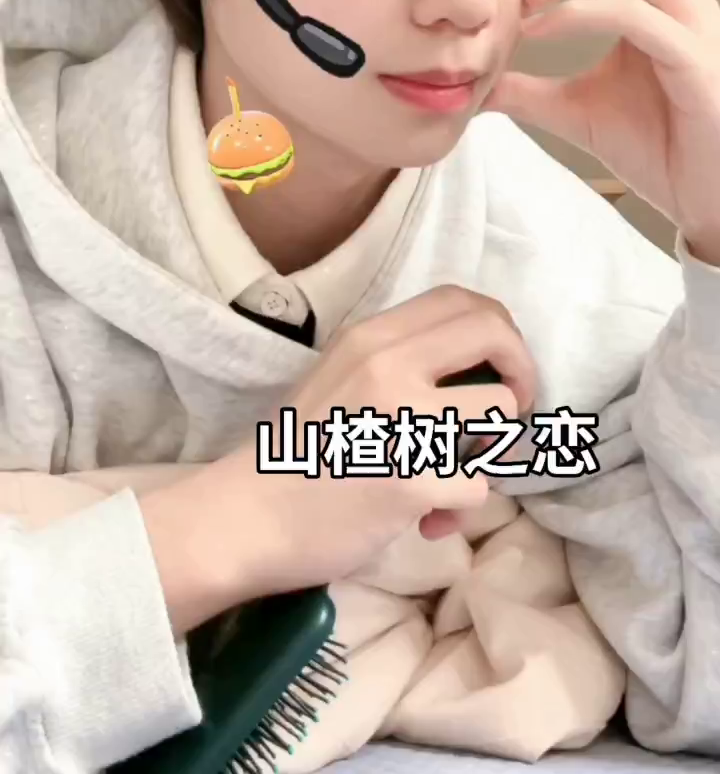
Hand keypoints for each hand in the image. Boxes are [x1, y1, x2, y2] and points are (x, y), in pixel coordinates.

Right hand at [184, 286, 532, 613]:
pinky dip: (460, 507)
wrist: (247, 517)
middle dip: (521, 372)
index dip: (500, 331)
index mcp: (372, 339)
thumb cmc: (297, 451)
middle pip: (495, 333)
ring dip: (490, 448)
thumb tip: (475, 369)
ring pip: (501, 412)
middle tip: (512, 410)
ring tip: (452, 473)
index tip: (497, 370)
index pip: (462, 300)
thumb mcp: (341, 376)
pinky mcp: (411, 481)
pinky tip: (425, 518)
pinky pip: (479, 486)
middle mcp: (389, 366)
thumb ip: (398, 360)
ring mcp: (402, 422)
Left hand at [484, 0, 719, 265]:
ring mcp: (692, 28)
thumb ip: (530, 92)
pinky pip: (640, 15)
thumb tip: (477, 86)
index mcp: (658, 3)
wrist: (705, 198)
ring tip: (534, 2)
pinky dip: (581, 14)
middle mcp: (681, 4)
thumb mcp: (578, 112)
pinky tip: (542, 34)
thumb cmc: (660, 149)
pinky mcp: (695, 64)